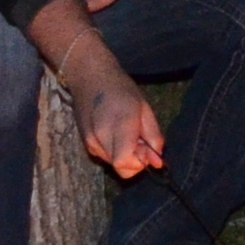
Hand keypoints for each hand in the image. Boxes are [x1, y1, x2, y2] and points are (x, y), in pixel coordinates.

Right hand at [55, 39, 165, 176]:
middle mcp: (100, 137)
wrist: (89, 77)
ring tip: (128, 133)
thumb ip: (153, 137)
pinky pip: (106, 158)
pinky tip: (117, 134)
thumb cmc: (120, 88)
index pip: (124, 161)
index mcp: (118, 124)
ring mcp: (90, 142)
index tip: (148, 150)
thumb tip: (158, 162)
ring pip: (114, 165)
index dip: (140, 162)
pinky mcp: (86, 144)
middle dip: (136, 160)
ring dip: (126, 156)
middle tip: (140, 140)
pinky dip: (116, 152)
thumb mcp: (144, 108)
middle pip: (121, 167)